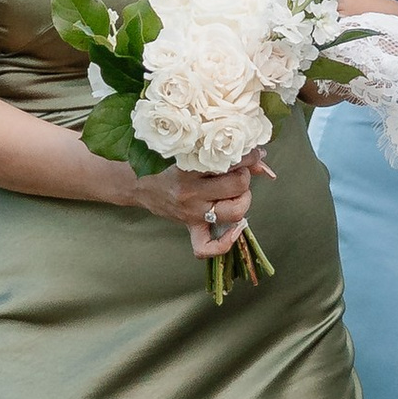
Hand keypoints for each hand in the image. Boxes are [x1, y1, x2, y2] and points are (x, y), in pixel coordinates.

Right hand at [130, 155, 263, 247]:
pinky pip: (207, 247)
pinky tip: (236, 228)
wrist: (137, 182)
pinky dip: (226, 242)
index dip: (249, 156)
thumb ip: (225, 152)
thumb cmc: (165, 162)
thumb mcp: (191, 151)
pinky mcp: (189, 227)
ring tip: (236, 191)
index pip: (232, 162)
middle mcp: (191, 193)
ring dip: (243, 200)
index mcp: (191, 168)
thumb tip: (261, 156)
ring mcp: (191, 213)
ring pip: (234, 212)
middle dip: (245, 176)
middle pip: (238, 186)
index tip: (251, 153)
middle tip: (238, 171)